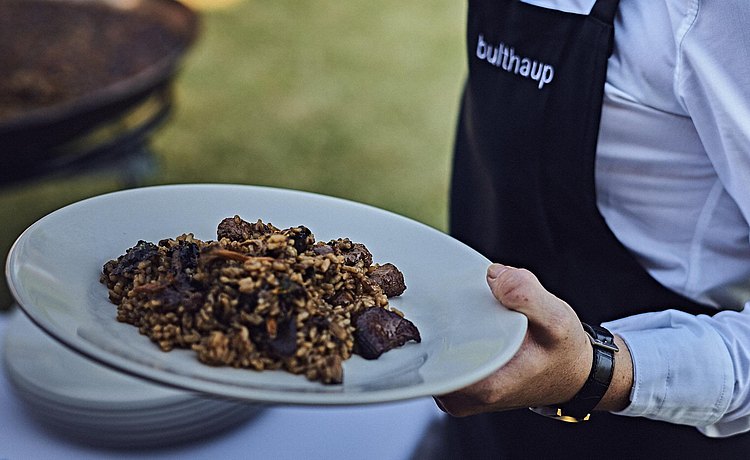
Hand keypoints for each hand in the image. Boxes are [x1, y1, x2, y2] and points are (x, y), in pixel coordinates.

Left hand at [434, 263, 631, 416]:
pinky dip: (445, 333)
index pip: (428, 358)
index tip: (431, 299)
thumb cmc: (563, 352)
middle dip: (431, 320)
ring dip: (437, 326)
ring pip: (427, 353)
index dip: (426, 323)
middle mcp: (462, 396)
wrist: (572, 373)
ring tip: (455, 307)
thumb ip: (526, 296)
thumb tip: (492, 275)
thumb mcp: (556, 319)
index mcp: (482, 387)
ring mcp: (455, 394)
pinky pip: (436, 355)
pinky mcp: (456, 385)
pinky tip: (458, 318)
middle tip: (444, 296)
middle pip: (422, 353)